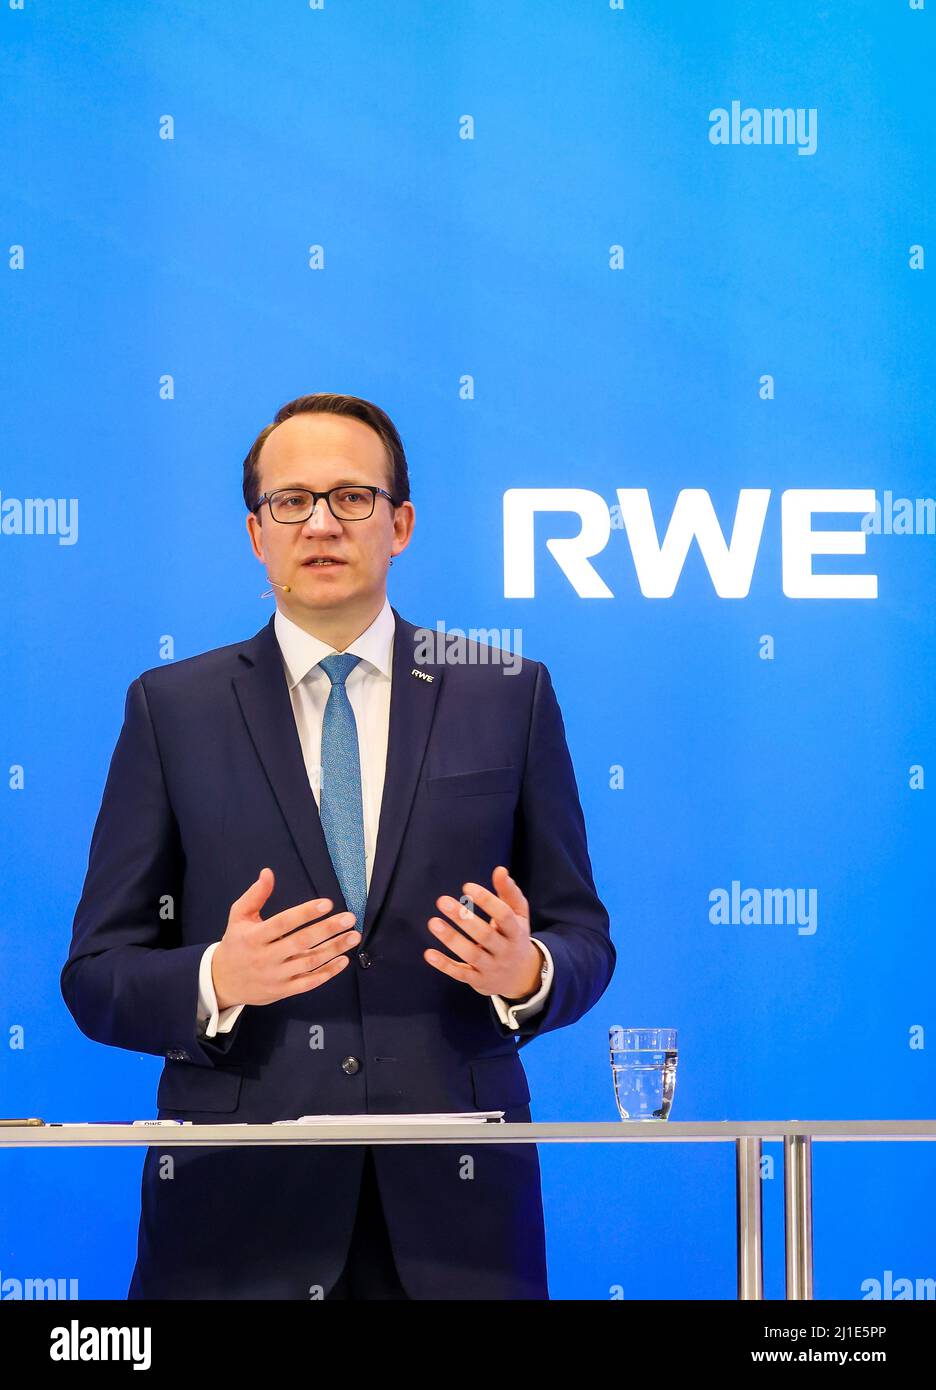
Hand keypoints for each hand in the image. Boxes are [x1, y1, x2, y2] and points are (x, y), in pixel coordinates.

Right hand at [212, 867, 360, 1008]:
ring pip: (309, 963)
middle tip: (349, 918)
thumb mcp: (238, 917)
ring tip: (353, 936)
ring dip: (334, 949)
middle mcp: (265, 957)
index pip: (283, 923)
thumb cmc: (235, 943)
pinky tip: (344, 960)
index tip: (327, 903)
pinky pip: (309, 982)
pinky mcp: (283, 991)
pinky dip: (328, 973)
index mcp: (254, 937)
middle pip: (301, 942)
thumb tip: (268, 873)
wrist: (222, 981)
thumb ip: (255, 895)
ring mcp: (275, 976)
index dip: (305, 913)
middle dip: (328, 929)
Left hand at [424, 865, 542, 1001]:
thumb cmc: (515, 936)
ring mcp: (491, 968)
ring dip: (451, 939)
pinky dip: (444, 965)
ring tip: (433, 922)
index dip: (487, 901)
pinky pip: (460, 974)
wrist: (521, 977)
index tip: (466, 887)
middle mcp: (505, 951)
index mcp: (516, 932)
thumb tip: (500, 870)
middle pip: (485, 935)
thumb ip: (509, 892)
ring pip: (471, 955)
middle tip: (442, 900)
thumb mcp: (518, 915)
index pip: (504, 915)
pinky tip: (428, 953)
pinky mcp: (478, 980)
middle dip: (464, 919)